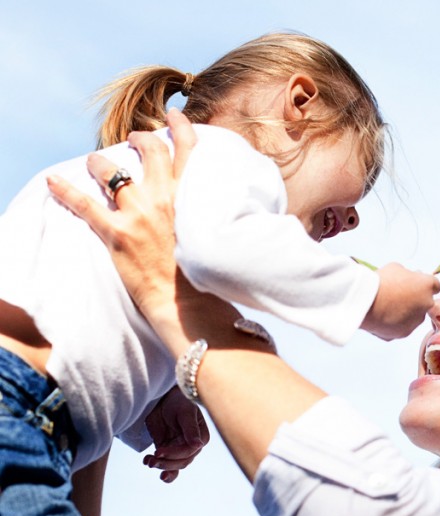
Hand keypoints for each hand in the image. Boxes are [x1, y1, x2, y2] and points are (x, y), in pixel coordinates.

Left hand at [46, 108, 196, 318]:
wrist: (190, 304)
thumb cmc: (208, 275)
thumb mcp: (215, 233)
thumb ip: (206, 212)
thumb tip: (202, 204)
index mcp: (194, 197)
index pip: (190, 150)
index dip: (181, 127)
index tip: (175, 116)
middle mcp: (167, 198)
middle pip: (150, 150)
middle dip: (140, 137)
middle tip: (134, 137)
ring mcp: (139, 214)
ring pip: (112, 171)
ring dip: (100, 162)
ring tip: (94, 161)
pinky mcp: (117, 234)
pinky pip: (84, 204)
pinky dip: (65, 191)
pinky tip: (52, 181)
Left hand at [144, 387, 210, 482]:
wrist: (163, 398)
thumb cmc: (179, 400)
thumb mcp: (186, 412)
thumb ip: (191, 429)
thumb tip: (198, 445)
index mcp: (200, 436)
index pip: (189, 451)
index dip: (174, 453)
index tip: (158, 451)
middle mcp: (192, 445)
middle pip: (182, 461)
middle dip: (166, 463)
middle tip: (151, 460)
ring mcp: (179, 448)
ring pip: (174, 465)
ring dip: (161, 466)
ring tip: (148, 461)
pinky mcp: (166, 449)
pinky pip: (167, 463)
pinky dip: (162, 469)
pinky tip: (153, 469)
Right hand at [361, 263, 439, 339]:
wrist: (366, 303)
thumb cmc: (381, 281)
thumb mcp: (396, 268)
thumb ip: (408, 274)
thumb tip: (410, 278)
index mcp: (427, 286)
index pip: (435, 285)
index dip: (424, 284)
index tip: (414, 283)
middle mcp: (427, 304)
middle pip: (425, 302)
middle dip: (415, 299)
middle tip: (397, 294)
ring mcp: (416, 320)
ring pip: (414, 316)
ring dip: (405, 312)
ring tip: (386, 306)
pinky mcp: (405, 333)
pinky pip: (402, 326)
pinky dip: (395, 323)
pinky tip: (382, 316)